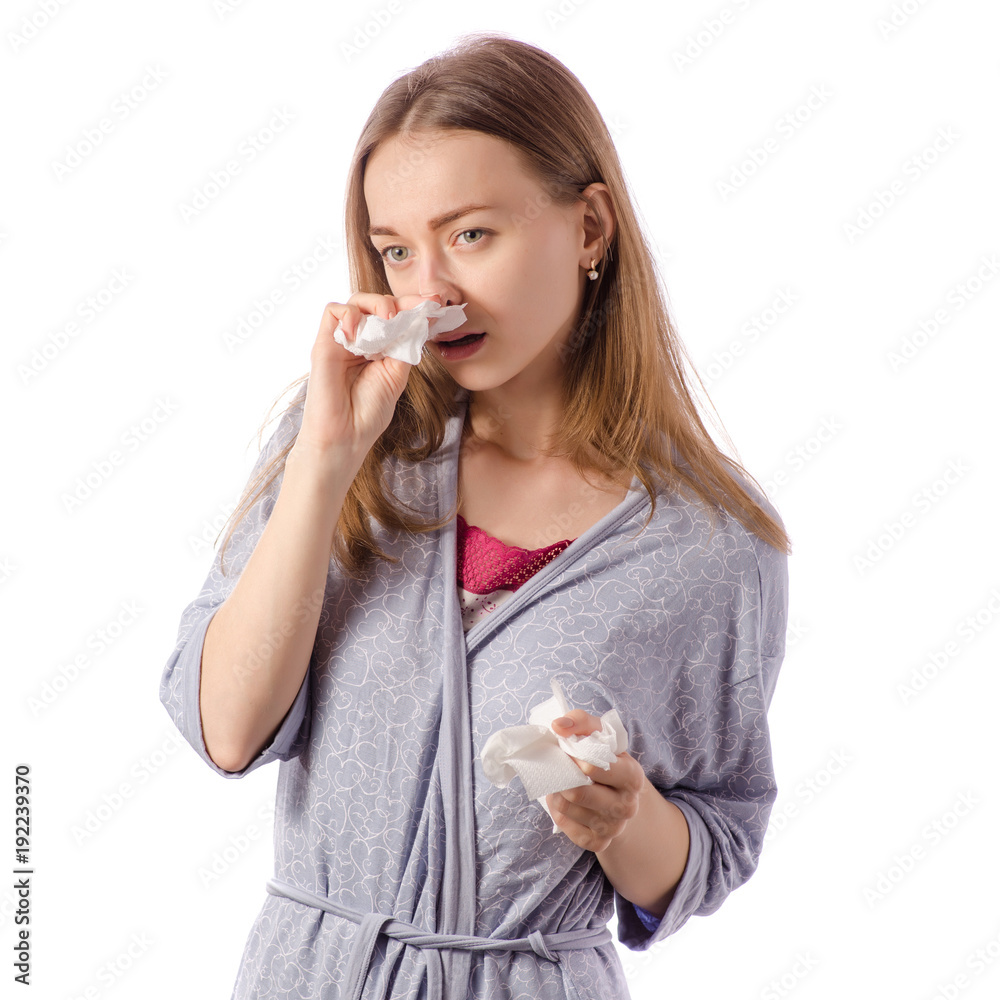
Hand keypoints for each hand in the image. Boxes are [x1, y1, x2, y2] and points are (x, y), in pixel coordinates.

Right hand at [292, 292, 436, 465]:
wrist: (346, 436)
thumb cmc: (368, 413)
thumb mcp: (397, 374)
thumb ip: (406, 346)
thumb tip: (422, 319)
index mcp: (380, 349)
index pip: (397, 317)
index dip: (415, 307)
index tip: (436, 303)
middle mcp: (361, 341)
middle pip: (379, 304)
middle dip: (403, 300)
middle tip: (421, 306)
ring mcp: (343, 341)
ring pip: (357, 302)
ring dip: (377, 304)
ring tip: (389, 318)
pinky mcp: (324, 343)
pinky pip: (332, 311)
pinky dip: (349, 314)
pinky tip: (359, 333)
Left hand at [545, 710, 644, 853]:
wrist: (621, 798)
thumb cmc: (608, 761)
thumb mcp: (602, 736)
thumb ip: (581, 722)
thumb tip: (558, 726)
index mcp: (632, 776)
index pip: (594, 767)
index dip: (573, 758)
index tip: (566, 751)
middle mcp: (627, 806)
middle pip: (578, 792)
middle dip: (561, 777)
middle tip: (558, 768)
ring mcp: (614, 827)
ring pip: (568, 808)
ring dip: (557, 793)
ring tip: (560, 782)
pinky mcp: (599, 842)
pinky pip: (567, 828)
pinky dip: (558, 813)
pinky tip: (563, 802)